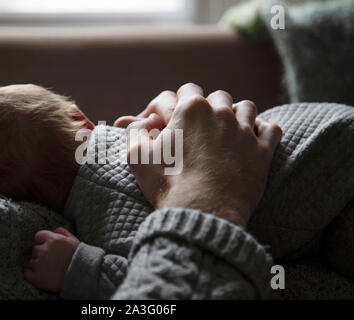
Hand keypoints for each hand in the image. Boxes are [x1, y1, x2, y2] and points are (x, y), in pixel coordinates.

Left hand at [24, 228, 79, 292]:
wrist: (83, 275)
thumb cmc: (80, 257)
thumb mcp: (74, 240)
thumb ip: (62, 232)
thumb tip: (53, 231)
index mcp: (53, 239)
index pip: (38, 236)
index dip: (43, 242)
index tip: (48, 248)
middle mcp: (44, 250)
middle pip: (35, 249)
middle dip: (41, 254)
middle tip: (51, 261)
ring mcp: (39, 264)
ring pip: (31, 261)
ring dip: (38, 265)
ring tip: (50, 269)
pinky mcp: (36, 277)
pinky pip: (27, 273)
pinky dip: (32, 275)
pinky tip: (42, 276)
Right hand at [126, 83, 281, 227]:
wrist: (203, 215)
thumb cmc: (168, 186)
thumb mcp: (137, 157)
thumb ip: (135, 131)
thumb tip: (146, 122)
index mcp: (190, 109)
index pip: (186, 90)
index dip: (178, 104)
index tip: (171, 122)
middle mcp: (221, 113)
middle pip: (217, 97)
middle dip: (207, 109)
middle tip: (197, 131)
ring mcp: (245, 131)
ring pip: (246, 107)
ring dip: (236, 116)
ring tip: (226, 133)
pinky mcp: (263, 152)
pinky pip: (271, 128)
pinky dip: (262, 130)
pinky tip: (252, 140)